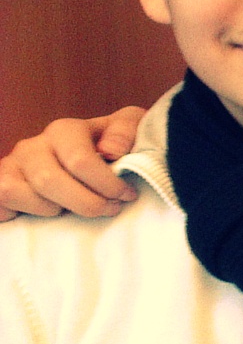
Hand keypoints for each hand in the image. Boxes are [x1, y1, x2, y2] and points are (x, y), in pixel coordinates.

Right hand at [0, 107, 145, 220]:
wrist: (83, 163)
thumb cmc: (109, 148)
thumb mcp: (128, 129)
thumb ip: (126, 131)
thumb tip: (111, 151)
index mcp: (64, 131)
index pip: (79, 160)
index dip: (107, 185)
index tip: (127, 196)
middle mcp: (32, 146)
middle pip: (48, 181)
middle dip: (85, 203)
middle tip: (109, 209)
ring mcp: (11, 166)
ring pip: (17, 193)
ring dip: (50, 209)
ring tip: (72, 207)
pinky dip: (21, 214)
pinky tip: (45, 213)